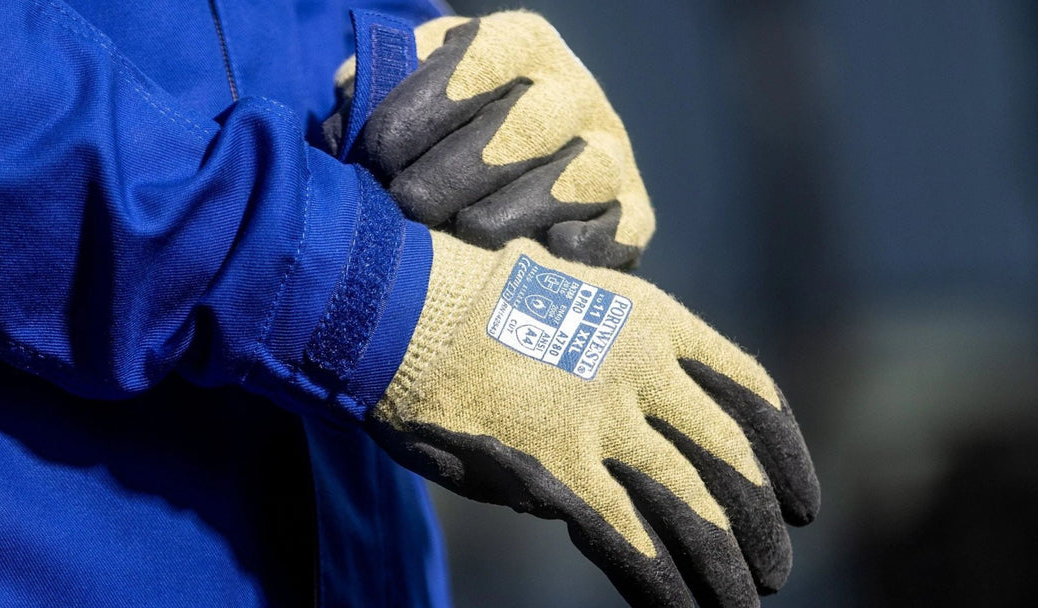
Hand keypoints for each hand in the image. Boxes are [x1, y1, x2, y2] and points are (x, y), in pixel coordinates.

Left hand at [330, 12, 654, 268]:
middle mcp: (574, 92)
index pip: (483, 59)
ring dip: (518, 208)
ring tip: (466, 233)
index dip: (427, 104)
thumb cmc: (442, 135)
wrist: (513, 177)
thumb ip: (375, 92)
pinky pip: (622, 228)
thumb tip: (348, 112)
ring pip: (580, 175)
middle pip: (529, 122)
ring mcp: (610, 153)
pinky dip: (588, 245)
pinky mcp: (633, 214)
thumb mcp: (409, 92)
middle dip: (459, 169)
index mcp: (522, 46)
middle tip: (408, 205)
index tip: (377, 153)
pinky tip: (544, 253)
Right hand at [367, 232, 819, 607]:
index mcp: (653, 319)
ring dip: (727, 567)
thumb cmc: (470, 306)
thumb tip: (622, 457)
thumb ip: (611, 374)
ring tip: (742, 603)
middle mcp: (642, 366)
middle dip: (762, 524)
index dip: (787, 459)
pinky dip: (663, 584)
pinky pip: (631, 540)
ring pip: (696, 507)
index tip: (804, 503)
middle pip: (732, 459)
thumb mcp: (565, 305)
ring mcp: (601, 417)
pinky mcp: (556, 468)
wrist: (399, 307)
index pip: (749, 393)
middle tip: (775, 568)